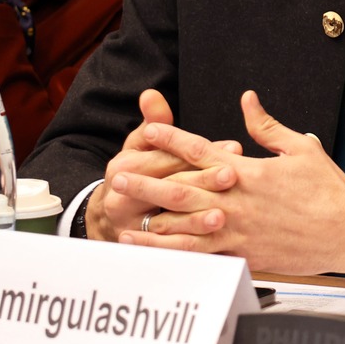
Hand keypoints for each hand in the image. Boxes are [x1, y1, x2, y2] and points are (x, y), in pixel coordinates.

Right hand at [87, 89, 240, 241]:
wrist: (111, 213)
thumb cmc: (135, 171)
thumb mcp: (140, 144)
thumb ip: (152, 122)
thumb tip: (152, 95)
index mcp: (126, 167)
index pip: (168, 158)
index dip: (201, 153)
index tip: (233, 148)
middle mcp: (125, 198)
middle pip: (171, 188)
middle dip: (204, 182)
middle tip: (233, 176)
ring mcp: (133, 225)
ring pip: (169, 223)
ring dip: (196, 220)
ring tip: (222, 216)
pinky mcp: (144, 246)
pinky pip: (169, 248)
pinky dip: (190, 244)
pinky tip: (209, 242)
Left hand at [111, 90, 344, 273]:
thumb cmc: (329, 191)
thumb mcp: (301, 147)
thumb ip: (267, 126)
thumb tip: (247, 100)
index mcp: (249, 171)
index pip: (200, 150)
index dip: (170, 139)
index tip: (146, 132)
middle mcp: (237, 202)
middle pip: (181, 190)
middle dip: (146, 184)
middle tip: (118, 179)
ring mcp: (239, 232)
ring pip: (185, 229)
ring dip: (151, 226)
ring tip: (122, 223)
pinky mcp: (246, 255)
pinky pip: (203, 258)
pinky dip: (177, 257)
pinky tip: (158, 256)